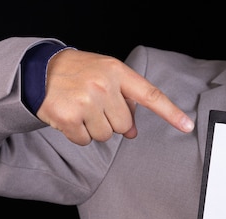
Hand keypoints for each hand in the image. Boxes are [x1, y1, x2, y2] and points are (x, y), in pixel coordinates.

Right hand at [36, 48, 193, 144]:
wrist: (37, 70)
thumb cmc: (77, 74)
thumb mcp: (103, 76)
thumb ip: (122, 100)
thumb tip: (133, 132)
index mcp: (116, 72)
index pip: (149, 95)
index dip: (170, 112)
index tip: (187, 126)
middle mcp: (103, 85)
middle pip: (123, 126)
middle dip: (111, 122)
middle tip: (94, 107)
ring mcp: (85, 101)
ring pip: (105, 136)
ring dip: (93, 129)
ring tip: (80, 110)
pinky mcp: (68, 117)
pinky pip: (84, 141)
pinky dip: (77, 135)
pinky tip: (69, 118)